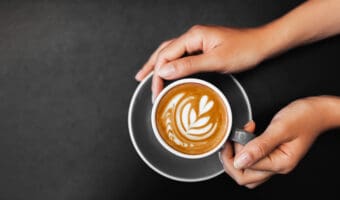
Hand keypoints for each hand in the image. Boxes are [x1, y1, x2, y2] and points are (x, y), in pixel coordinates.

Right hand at [135, 25, 267, 100]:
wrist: (263, 44)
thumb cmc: (245, 50)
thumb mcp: (216, 60)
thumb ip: (189, 65)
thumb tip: (164, 70)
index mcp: (194, 36)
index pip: (166, 54)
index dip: (157, 73)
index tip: (156, 91)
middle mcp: (193, 37)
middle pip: (164, 51)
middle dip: (151, 66)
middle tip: (141, 80)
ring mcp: (198, 41)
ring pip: (171, 52)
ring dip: (158, 64)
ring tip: (147, 75)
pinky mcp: (203, 47)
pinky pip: (181, 55)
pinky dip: (171, 64)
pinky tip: (168, 71)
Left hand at [221, 97, 335, 188]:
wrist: (317, 111)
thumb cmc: (304, 117)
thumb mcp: (280, 128)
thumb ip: (259, 146)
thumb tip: (240, 161)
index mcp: (280, 163)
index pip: (247, 169)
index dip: (236, 152)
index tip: (237, 135)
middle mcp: (278, 167)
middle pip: (244, 177)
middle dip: (232, 159)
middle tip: (233, 139)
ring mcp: (275, 162)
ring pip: (248, 172)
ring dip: (238, 156)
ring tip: (239, 137)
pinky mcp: (273, 156)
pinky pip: (254, 162)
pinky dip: (245, 151)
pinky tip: (247, 137)